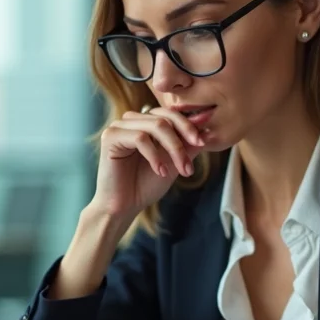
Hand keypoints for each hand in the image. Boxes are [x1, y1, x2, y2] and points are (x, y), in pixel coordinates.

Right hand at [90, 107, 204, 219]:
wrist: (124, 206)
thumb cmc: (146, 185)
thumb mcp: (174, 162)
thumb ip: (188, 145)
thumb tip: (208, 128)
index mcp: (145, 122)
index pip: (171, 113)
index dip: (189, 126)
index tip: (202, 142)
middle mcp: (132, 120)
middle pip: (165, 118)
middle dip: (182, 142)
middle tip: (191, 163)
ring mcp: (120, 126)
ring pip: (156, 126)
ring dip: (173, 149)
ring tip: (180, 170)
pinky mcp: (110, 136)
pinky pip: (140, 138)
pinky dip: (155, 155)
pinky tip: (160, 171)